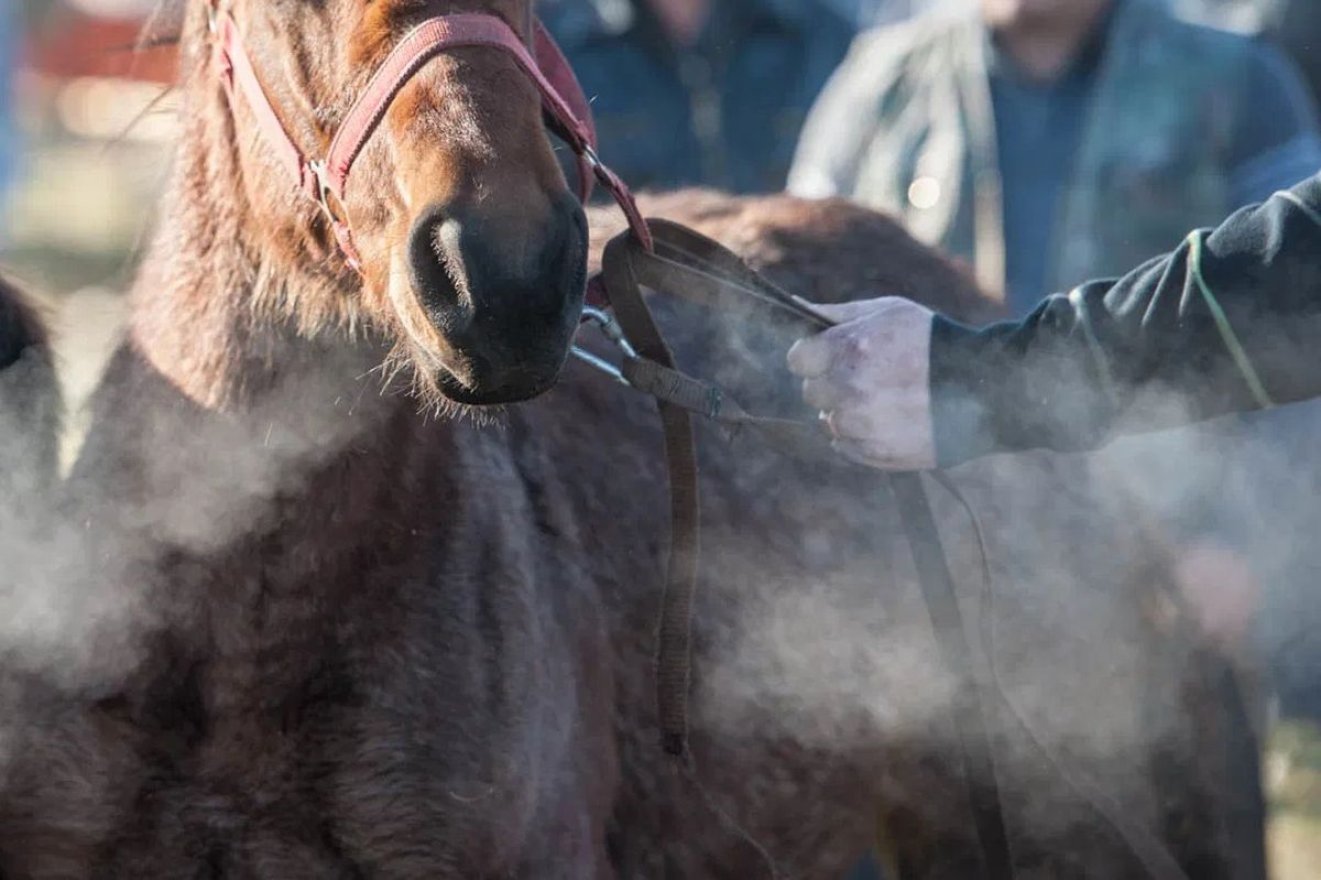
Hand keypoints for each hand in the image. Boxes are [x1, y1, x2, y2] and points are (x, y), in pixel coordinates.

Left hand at [786, 297, 936, 470]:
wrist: (984, 387)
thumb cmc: (931, 341)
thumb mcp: (887, 312)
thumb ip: (836, 314)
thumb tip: (795, 308)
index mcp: (848, 348)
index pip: (798, 359)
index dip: (813, 356)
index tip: (828, 356)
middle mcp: (850, 388)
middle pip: (812, 392)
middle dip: (832, 383)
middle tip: (865, 377)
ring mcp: (862, 424)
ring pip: (829, 421)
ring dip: (847, 411)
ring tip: (882, 400)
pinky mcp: (875, 452)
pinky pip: (846, 446)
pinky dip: (860, 435)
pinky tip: (888, 419)